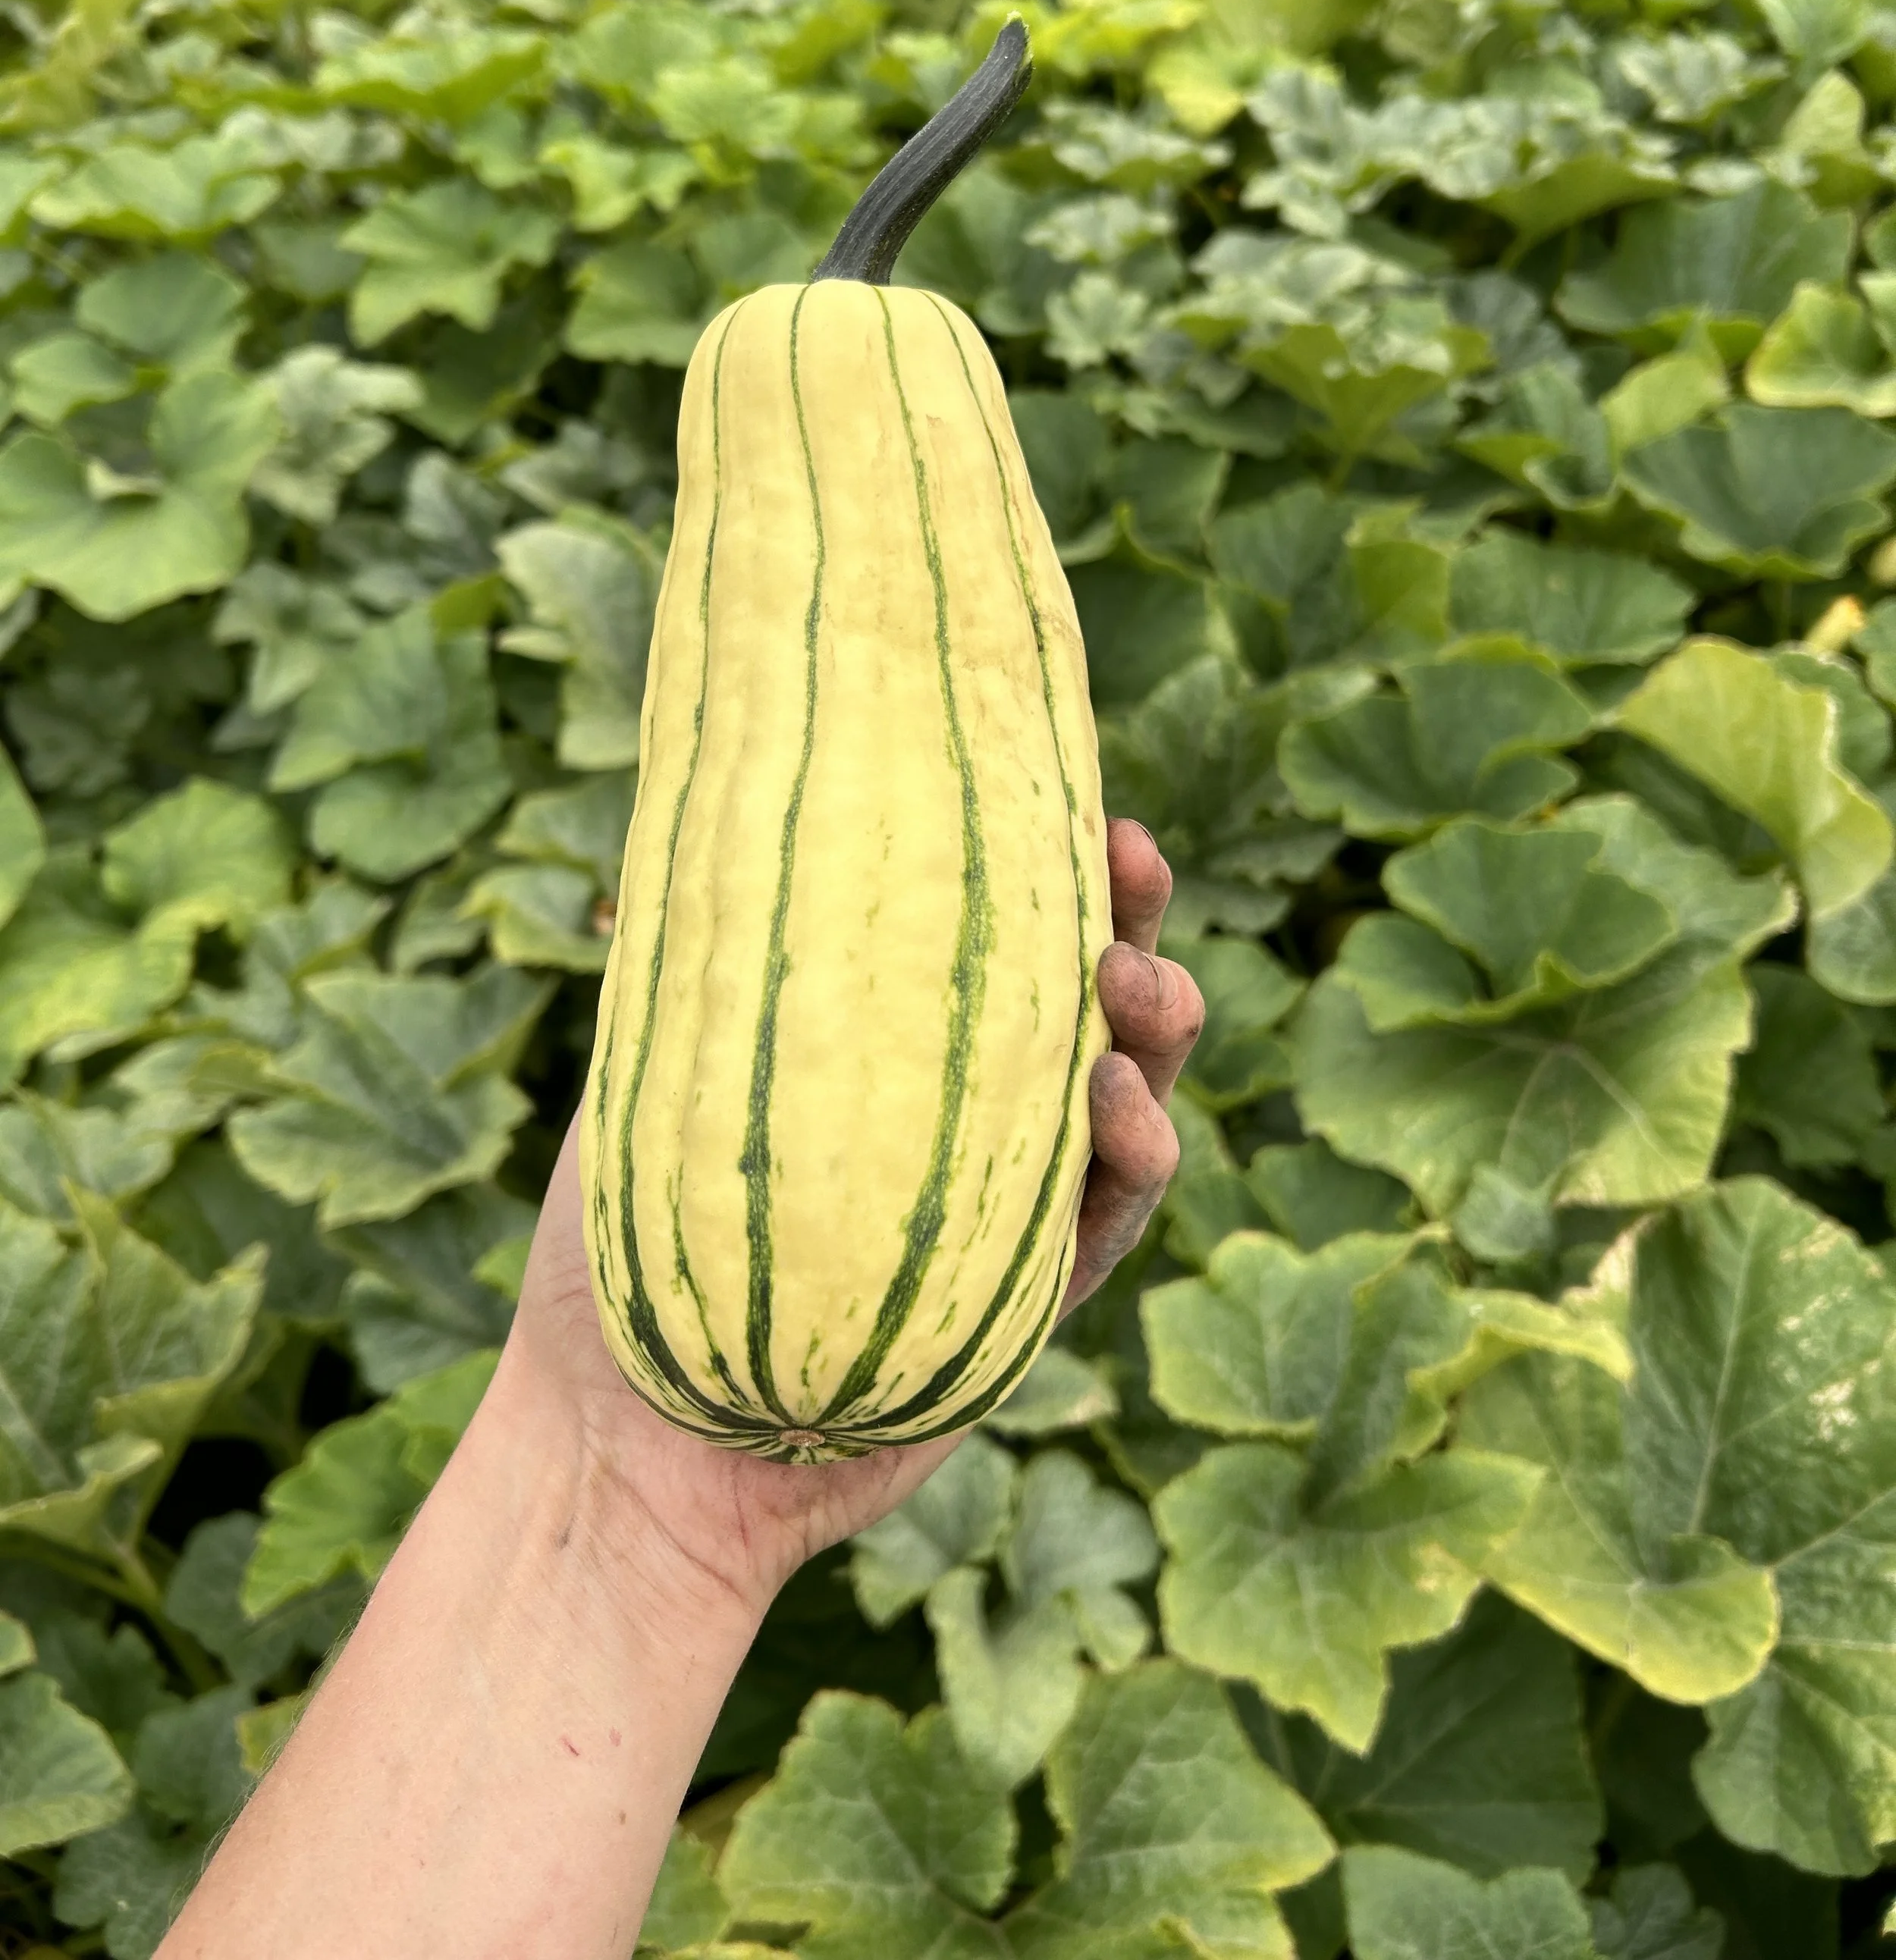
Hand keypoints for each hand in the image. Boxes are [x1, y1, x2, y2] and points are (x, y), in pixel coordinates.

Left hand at [500, 818, 1199, 1623]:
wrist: (621, 1457)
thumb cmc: (611, 1268)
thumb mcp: (637, 1093)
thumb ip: (694, 980)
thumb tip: (700, 816)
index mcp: (894, 1060)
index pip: (988, 944)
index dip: (1044, 864)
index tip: (1072, 795)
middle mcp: (964, 1128)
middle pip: (1083, 1007)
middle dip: (1131, 924)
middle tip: (1131, 861)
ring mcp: (1005, 1217)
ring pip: (1125, 1103)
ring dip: (1153, 1034)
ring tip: (1133, 981)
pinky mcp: (1026, 1305)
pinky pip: (1107, 1220)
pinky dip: (1132, 1156)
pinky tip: (1118, 1100)